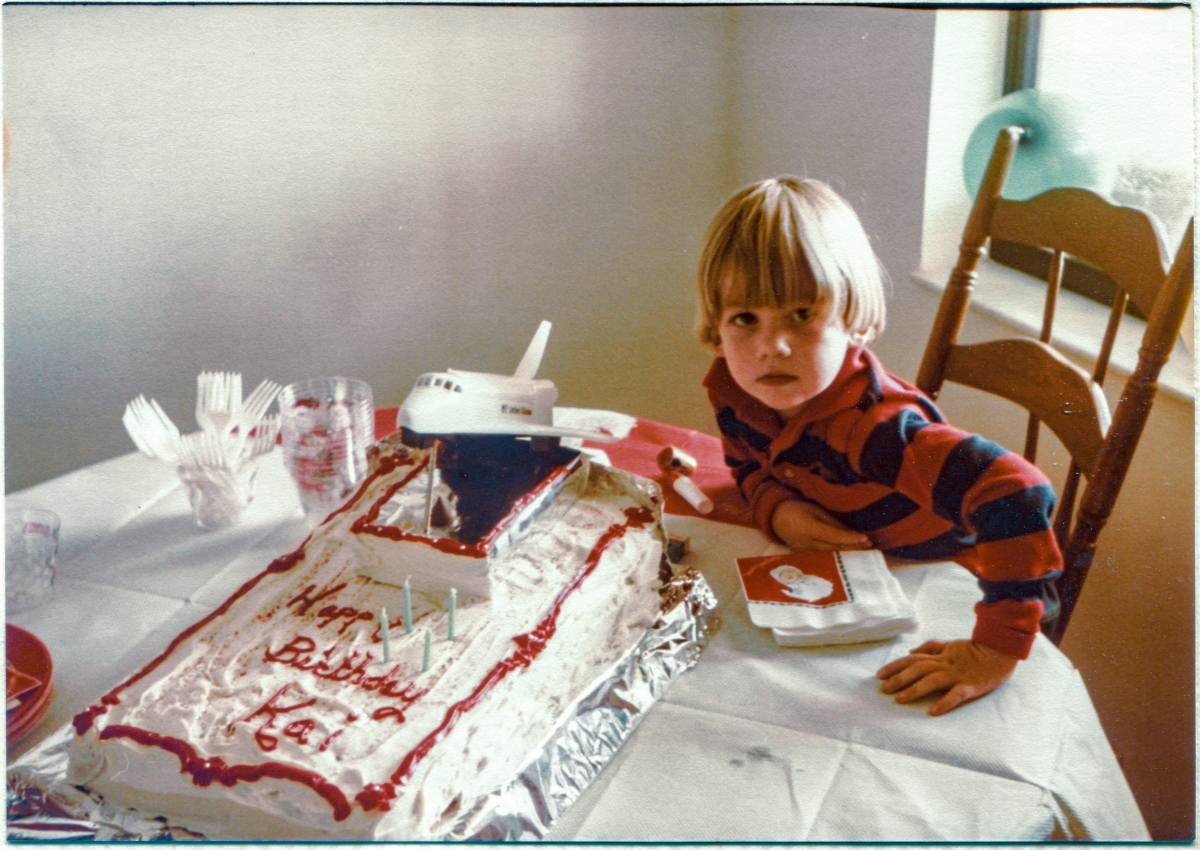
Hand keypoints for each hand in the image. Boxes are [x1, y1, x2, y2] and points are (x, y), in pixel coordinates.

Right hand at [771, 499, 871, 550]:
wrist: (775, 518)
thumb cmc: (796, 509)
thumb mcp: (814, 510)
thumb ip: (831, 522)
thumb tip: (850, 533)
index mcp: (809, 529)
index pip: (833, 536)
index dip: (850, 538)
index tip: (865, 538)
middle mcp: (808, 544)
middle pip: (835, 548)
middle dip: (854, 548)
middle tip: (872, 547)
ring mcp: (808, 552)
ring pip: (833, 554)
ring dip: (850, 553)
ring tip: (866, 551)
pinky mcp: (808, 555)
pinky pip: (827, 556)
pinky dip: (841, 554)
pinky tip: (852, 553)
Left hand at [876, 639, 1017, 715]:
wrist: (1001, 650)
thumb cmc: (975, 649)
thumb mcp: (950, 644)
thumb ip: (930, 647)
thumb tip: (910, 651)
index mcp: (939, 656)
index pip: (912, 659)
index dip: (895, 666)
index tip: (879, 675)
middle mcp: (945, 664)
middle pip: (918, 670)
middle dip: (899, 679)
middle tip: (884, 689)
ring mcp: (957, 675)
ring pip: (932, 681)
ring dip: (915, 690)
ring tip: (900, 699)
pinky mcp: (971, 686)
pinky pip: (956, 694)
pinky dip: (944, 702)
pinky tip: (933, 711)